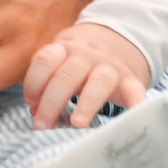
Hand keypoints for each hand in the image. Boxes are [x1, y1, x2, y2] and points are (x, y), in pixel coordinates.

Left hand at [23, 23, 147, 129]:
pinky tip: (134, 114)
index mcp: (65, 50)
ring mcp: (110, 67)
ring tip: (77, 124)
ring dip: (86, 103)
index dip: (35, 80)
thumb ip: (46, 84)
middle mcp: (87, 56)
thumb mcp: (60, 63)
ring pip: (99, 81)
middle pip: (68, 75)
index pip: (46, 59)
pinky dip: (136, 102)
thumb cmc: (77, 63)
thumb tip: (35, 111)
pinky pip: (135, 90)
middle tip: (42, 126)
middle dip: (52, 101)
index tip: (30, 102)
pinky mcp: (130, 81)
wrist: (114, 41)